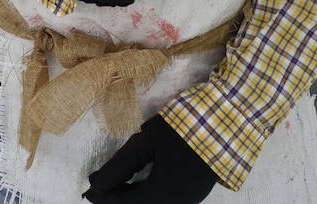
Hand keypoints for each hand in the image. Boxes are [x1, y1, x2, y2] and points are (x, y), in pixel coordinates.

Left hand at [84, 116, 217, 202]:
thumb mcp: (147, 142)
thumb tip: (95, 183)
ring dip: (133, 198)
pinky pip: (165, 200)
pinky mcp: (195, 192)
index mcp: (162, 195)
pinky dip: (148, 195)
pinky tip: (139, 182)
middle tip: (98, 190)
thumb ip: (119, 165)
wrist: (229, 120)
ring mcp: (189, 200)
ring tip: (117, 185)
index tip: (87, 191)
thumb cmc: (184, 128)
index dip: (104, 198)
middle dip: (117, 200)